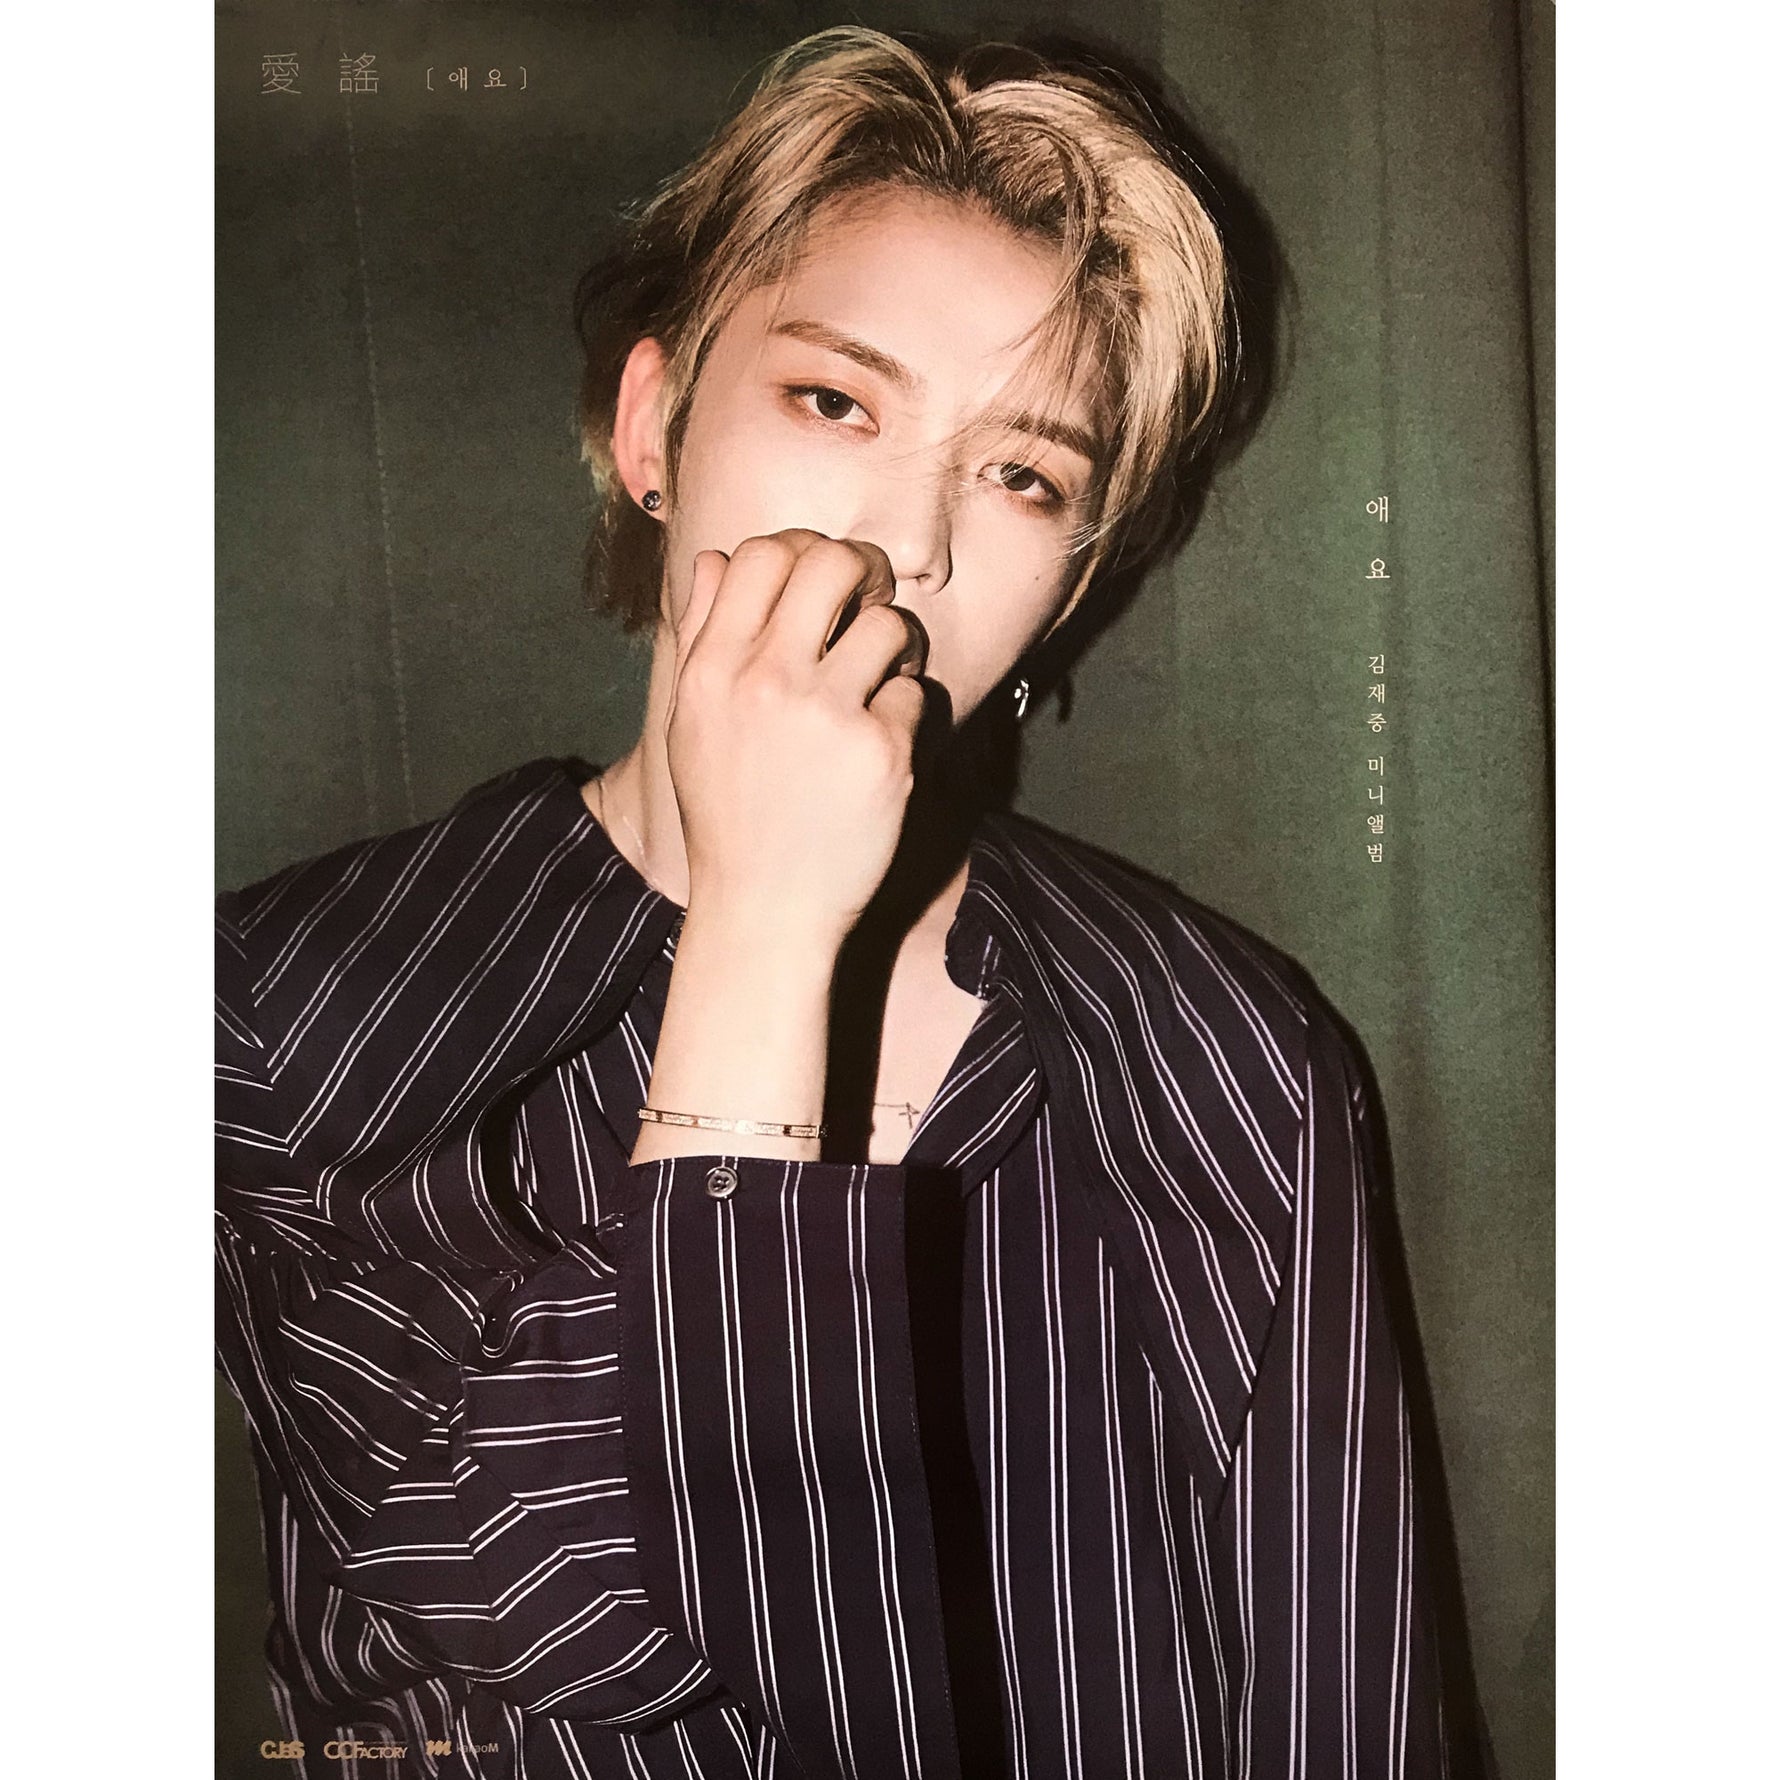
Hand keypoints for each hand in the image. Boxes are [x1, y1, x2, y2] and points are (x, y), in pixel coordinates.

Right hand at [663, 528, 928, 946]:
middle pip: (832, 564)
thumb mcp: (690, 724)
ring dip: (896, 644)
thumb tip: (719, 558)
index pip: (762, 554)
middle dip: (863, 572)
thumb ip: (701, 635)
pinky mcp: (883, 753)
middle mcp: (766, 682)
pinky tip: (883, 745)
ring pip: (889, 625)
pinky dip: (905, 715)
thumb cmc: (729, 816)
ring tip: (884, 674)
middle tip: (871, 601)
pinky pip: (913, 694)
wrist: (765, 909)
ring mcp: (827, 716)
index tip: (821, 582)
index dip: (802, 551)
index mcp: (713, 670)